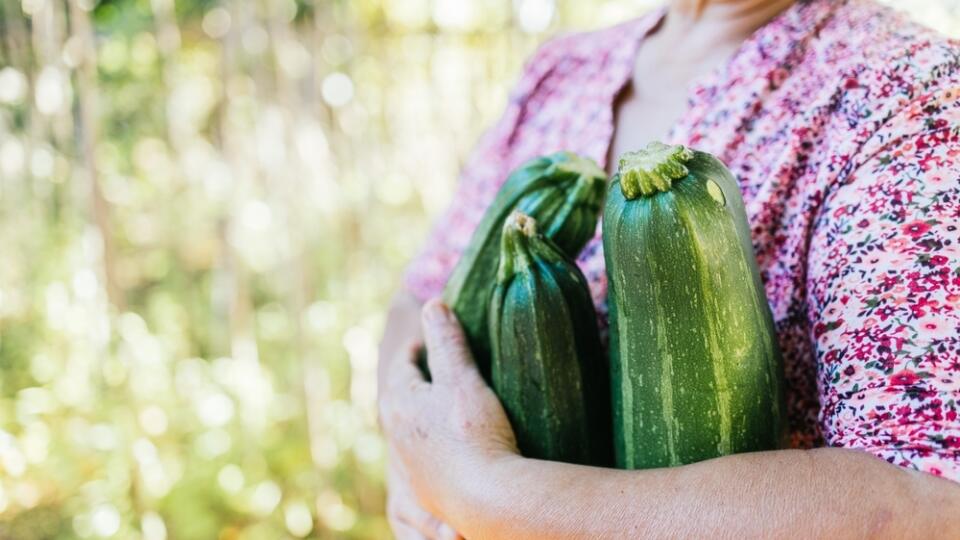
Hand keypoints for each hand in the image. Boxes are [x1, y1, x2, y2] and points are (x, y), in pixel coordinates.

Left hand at [378, 298, 518, 529]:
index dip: (420, 346)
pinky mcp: (425, 490)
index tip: (432, 336)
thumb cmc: (473, 434)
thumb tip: (433, 305)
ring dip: (424, 415)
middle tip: (439, 366)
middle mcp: (395, 434)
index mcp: (399, 401)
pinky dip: (433, 446)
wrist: (485, 499)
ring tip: (444, 406)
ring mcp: (409, 465)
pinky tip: (449, 448)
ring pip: (410, 430)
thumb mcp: (462, 379)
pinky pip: (424, 458)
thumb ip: (447, 341)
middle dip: (419, 380)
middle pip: (402, 397)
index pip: (404, 364)